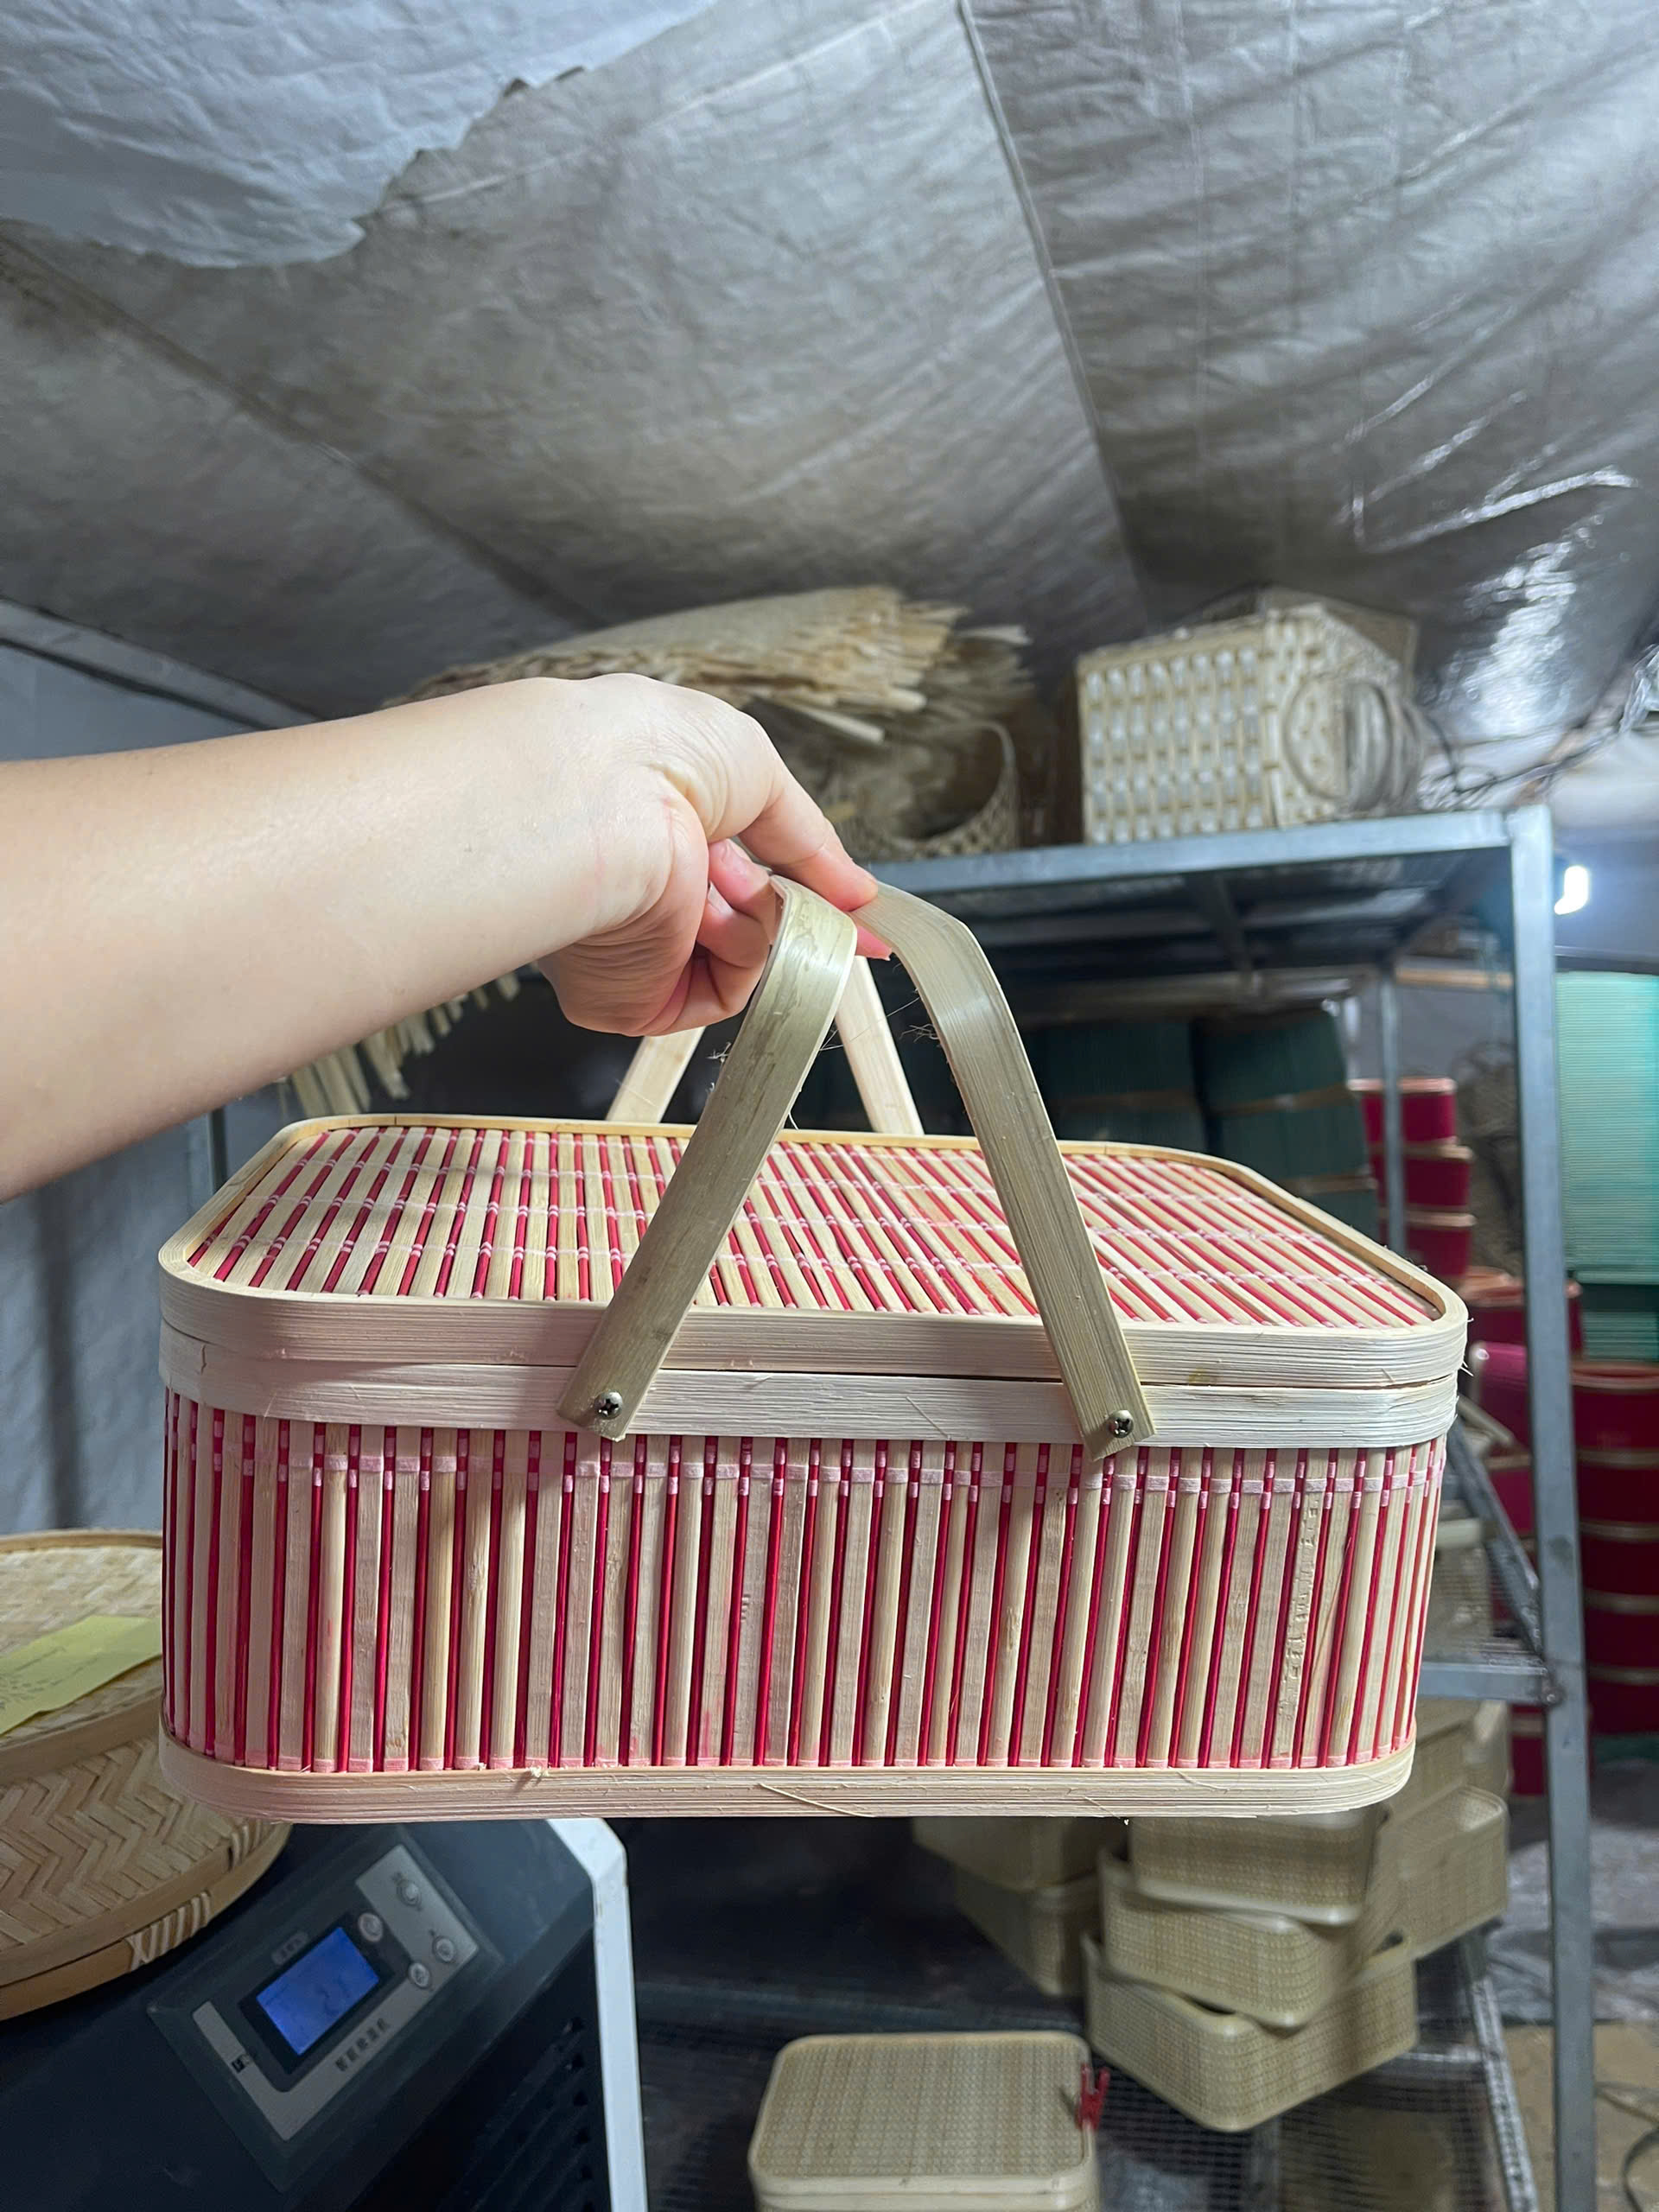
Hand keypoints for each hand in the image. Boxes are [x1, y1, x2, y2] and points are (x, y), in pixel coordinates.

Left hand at [534, 673, 884, 1034]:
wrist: (603, 794)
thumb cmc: (656, 753)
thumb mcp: (760, 773)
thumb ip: (811, 841)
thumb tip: (857, 891)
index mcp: (659, 832)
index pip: (742, 878)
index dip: (803, 890)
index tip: (856, 913)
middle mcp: (643, 892)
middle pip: (748, 922)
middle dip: (788, 902)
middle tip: (791, 878)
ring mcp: (636, 948)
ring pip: (746, 958)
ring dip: (760, 917)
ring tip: (724, 875)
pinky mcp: (629, 996)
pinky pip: (722, 994)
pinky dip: (740, 955)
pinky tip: (709, 912)